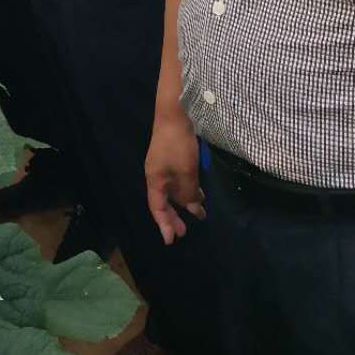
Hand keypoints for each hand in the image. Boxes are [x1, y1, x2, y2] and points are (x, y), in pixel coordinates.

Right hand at [145, 111, 206, 245]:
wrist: (175, 114)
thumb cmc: (178, 145)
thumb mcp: (186, 172)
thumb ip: (189, 193)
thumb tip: (193, 209)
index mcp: (155, 180)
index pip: (157, 207)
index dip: (164, 224)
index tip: (172, 240)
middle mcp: (157, 175)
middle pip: (163, 201)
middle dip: (173, 217)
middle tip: (184, 232)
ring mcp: (164, 166)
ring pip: (172, 192)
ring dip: (183, 204)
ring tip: (197, 215)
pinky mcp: (172, 159)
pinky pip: (178, 181)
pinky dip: (188, 191)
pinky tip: (200, 194)